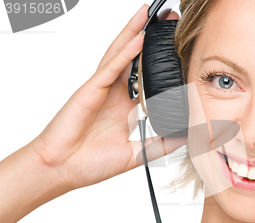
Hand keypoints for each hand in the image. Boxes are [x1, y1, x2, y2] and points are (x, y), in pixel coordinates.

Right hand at [27, 5, 185, 192]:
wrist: (61, 171)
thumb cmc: (89, 163)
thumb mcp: (136, 154)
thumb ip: (161, 144)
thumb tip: (187, 138)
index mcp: (124, 108)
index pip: (146, 78)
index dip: (160, 62)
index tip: (178, 50)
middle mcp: (114, 94)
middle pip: (133, 58)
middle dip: (148, 38)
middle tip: (166, 20)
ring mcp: (101, 90)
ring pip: (120, 55)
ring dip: (134, 33)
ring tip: (148, 15)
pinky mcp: (89, 91)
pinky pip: (110, 68)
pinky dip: (124, 53)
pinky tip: (137, 39)